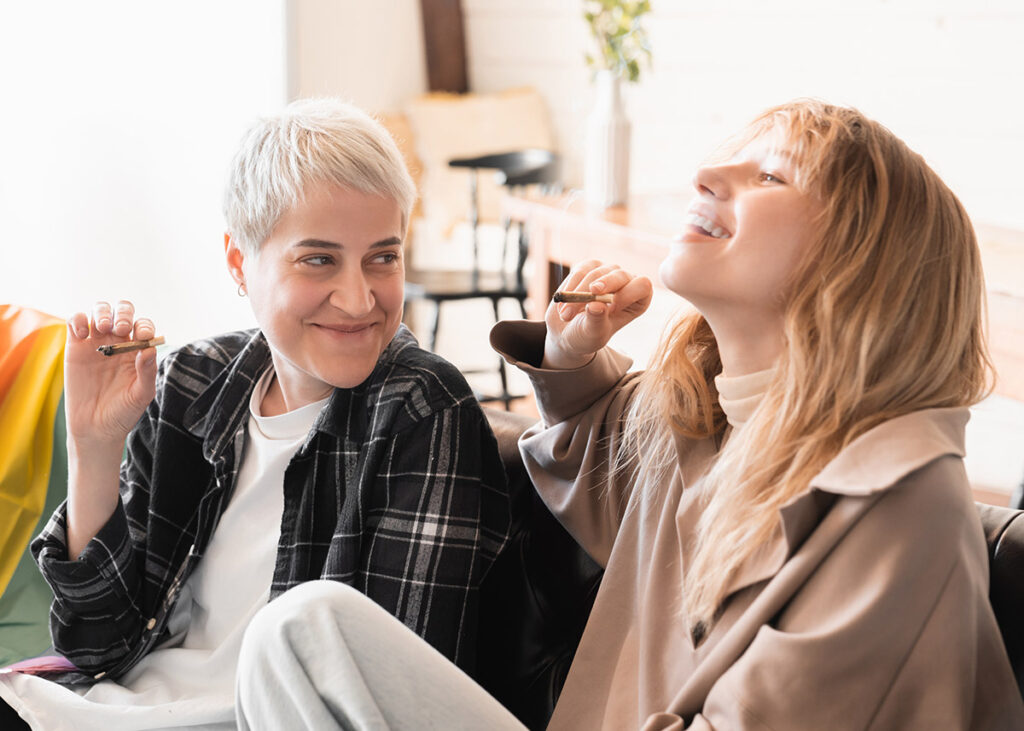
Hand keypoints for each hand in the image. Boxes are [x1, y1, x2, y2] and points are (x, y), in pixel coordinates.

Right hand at [64, 300, 158, 451]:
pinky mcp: (75, 347)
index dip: (144, 325)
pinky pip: (76, 322)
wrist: (96, 428)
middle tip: (121, 328)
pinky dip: (79, 319)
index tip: (143, 335)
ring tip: (103, 327)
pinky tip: (84, 333)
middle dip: (123, 313)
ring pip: (99, 311)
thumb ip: (147, 372)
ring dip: (103, 312)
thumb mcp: (141, 394)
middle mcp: (118, 343)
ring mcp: (96, 343)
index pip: (143, 326)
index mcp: (138, 350)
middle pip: (122, 312)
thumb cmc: (123, 412)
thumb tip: (150, 348)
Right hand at [543, 260, 651, 368]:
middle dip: (604, 284)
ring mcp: (607, 272)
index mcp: (638, 300)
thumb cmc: (587, 336)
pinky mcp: (589, 267)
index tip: (610, 308)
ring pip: (597, 273)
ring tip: (566, 316)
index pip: (642, 285)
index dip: (627, 293)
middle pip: (620, 274)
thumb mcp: (593, 334)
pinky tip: (563, 303)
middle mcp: (626, 283)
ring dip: (579, 294)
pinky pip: (580, 271)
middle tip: (590, 294)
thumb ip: (597, 320)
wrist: (567, 332)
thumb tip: (595, 305)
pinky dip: (570, 287)